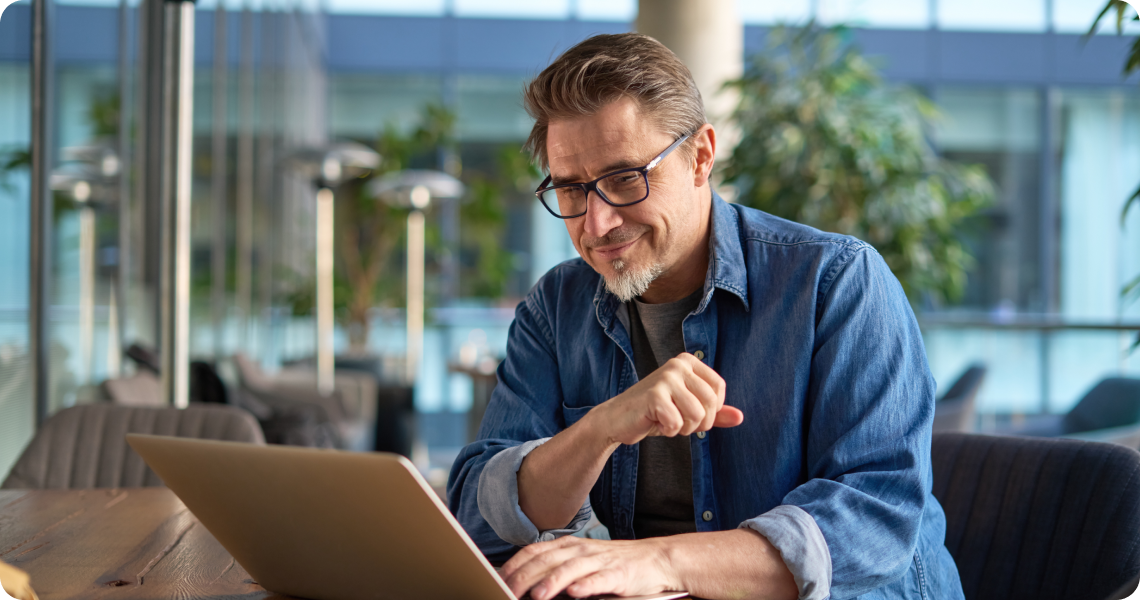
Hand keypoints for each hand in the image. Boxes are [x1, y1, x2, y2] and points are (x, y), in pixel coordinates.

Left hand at [500, 536, 676, 599]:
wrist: (657, 559)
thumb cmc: (615, 565)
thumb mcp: (582, 562)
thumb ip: (556, 568)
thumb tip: (525, 583)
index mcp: (568, 546)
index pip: (533, 552)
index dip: (513, 565)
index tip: (494, 580)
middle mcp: (581, 550)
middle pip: (546, 561)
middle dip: (524, 577)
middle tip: (506, 592)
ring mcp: (600, 561)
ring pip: (570, 569)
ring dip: (551, 582)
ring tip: (536, 595)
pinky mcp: (620, 574)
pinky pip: (600, 579)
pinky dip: (586, 585)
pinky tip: (575, 592)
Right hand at [589, 353, 743, 445]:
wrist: (618, 420)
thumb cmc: (655, 413)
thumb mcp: (689, 410)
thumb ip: (715, 413)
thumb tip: (740, 417)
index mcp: (688, 361)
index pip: (719, 389)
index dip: (711, 411)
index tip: (692, 413)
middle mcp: (678, 364)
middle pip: (710, 403)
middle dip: (698, 423)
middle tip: (678, 421)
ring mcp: (666, 378)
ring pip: (696, 415)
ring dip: (683, 428)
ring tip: (666, 421)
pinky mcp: (654, 395)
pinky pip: (677, 423)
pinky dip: (668, 431)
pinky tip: (655, 422)